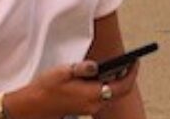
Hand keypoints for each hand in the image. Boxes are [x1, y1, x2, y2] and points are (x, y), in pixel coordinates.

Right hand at [6, 60, 138, 118]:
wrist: (33, 106)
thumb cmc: (46, 87)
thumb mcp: (63, 72)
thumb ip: (81, 68)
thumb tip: (96, 65)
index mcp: (92, 95)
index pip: (122, 87)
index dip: (132, 73)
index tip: (136, 60)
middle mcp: (94, 105)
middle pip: (119, 92)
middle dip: (127, 76)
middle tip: (129, 62)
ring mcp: (90, 108)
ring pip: (111, 94)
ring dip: (116, 81)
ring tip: (117, 65)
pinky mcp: (85, 108)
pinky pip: (102, 96)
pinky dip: (106, 85)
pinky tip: (100, 75)